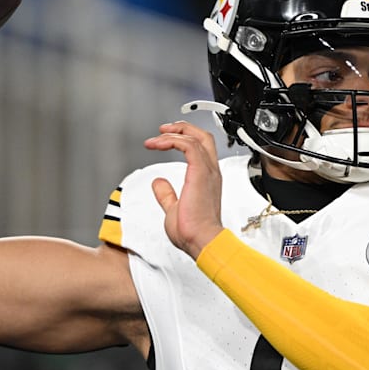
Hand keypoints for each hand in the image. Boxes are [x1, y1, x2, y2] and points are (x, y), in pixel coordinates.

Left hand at [144, 122, 225, 258]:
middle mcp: (211, 172)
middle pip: (203, 136)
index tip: (165, 140)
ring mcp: (208, 172)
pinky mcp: (200, 173)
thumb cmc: (193, 232)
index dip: (184, 138)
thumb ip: (167, 194)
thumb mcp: (174, 208)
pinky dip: (173, 141)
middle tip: (163, 129)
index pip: (201, 148)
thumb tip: (158, 183)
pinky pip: (188, 146)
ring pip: (195, 138)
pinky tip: (159, 144)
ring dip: (174, 133)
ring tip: (157, 137)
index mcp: (207, 179)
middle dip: (183, 128)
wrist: (202, 241)